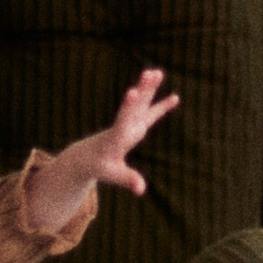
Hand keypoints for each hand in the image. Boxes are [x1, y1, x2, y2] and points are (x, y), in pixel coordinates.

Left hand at [49, 67, 180, 212]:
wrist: (87, 156)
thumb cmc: (99, 166)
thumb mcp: (112, 175)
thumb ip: (127, 180)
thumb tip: (141, 190)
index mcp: (117, 136)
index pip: (123, 119)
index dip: (128, 106)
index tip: (132, 91)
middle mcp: (124, 125)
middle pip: (134, 105)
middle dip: (142, 90)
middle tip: (150, 73)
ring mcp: (130, 123)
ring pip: (142, 103)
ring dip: (149, 88)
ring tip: (156, 72)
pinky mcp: (135, 125)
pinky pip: (151, 113)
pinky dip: (162, 106)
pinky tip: (176, 98)